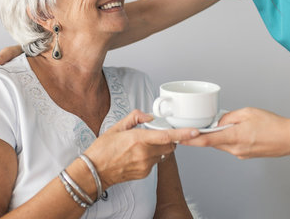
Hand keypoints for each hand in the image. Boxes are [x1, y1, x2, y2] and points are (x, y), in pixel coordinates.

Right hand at [84, 110, 199, 187]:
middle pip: (170, 145)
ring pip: (163, 154)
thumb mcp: (116, 127)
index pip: (167, 136)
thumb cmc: (102, 149)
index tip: (195, 131)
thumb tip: (149, 116)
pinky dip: (152, 156)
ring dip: (161, 147)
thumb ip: (135, 118)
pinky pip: (155, 162)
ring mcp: (145, 165)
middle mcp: (144, 154)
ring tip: (144, 145)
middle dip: (171, 138)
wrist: (94, 172)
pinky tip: (138, 155)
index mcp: (138, 139)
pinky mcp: (144, 173)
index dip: (183, 134)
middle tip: (160, 133)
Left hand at [181, 107, 289, 158]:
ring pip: (222, 144)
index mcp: (235, 137)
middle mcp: (236, 149)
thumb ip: (229, 117)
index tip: (181, 138)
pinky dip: (230, 138)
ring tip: (231, 125)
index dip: (192, 140)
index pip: (207, 140)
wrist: (289, 139)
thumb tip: (218, 121)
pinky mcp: (246, 155)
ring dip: (220, 135)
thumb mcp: (248, 112)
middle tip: (203, 125)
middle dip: (206, 134)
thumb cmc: (273, 125)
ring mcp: (241, 154)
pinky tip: (240, 131)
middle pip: (213, 142)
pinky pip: (232, 146)